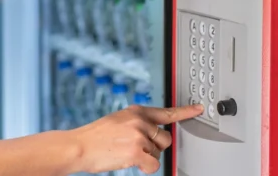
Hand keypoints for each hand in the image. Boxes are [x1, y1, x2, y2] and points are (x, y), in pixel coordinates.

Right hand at [69, 103, 203, 174]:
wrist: (78, 146)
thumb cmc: (95, 137)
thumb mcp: (117, 121)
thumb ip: (136, 123)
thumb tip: (152, 133)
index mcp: (136, 111)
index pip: (165, 112)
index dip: (184, 112)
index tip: (198, 109)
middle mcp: (139, 120)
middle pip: (164, 139)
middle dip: (154, 147)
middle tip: (134, 148)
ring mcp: (139, 135)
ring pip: (158, 153)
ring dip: (146, 157)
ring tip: (125, 153)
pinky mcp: (137, 151)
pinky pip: (153, 165)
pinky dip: (144, 168)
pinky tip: (130, 162)